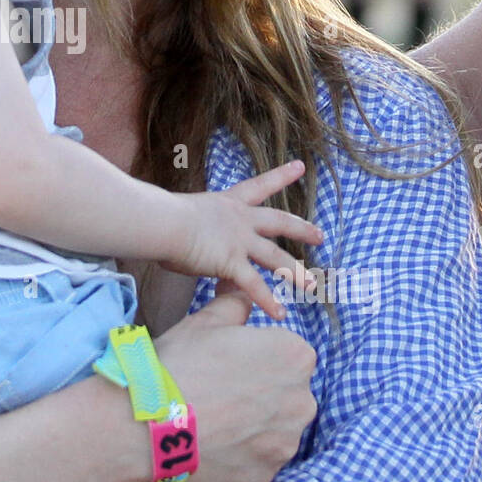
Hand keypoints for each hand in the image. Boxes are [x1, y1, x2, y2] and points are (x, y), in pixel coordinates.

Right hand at [153, 289, 317, 481]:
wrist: (146, 423)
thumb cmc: (179, 364)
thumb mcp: (206, 322)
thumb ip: (236, 304)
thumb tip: (243, 293)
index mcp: (295, 356)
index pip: (290, 354)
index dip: (259, 357)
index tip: (232, 363)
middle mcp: (303, 400)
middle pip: (289, 393)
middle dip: (264, 392)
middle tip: (222, 393)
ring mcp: (286, 442)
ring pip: (277, 428)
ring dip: (256, 425)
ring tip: (215, 422)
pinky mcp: (268, 475)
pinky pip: (260, 459)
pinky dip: (242, 453)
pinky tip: (213, 444)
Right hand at [159, 160, 322, 319]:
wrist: (162, 223)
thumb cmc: (162, 215)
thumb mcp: (184, 212)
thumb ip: (192, 224)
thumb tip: (181, 233)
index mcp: (227, 202)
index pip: (260, 185)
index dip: (281, 176)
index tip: (300, 167)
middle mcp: (239, 220)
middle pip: (279, 222)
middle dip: (301, 229)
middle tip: (320, 236)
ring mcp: (239, 241)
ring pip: (276, 257)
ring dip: (295, 272)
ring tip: (311, 285)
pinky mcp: (232, 263)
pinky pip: (254, 286)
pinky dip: (267, 301)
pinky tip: (280, 314)